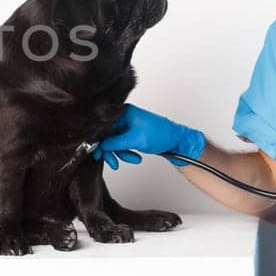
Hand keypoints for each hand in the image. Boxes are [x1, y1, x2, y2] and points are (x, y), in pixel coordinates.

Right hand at [92, 104, 206, 168]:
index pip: (104, 127)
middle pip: (108, 136)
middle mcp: (124, 117)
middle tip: (113, 162)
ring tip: (132, 159)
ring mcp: (128, 125)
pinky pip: (122, 144)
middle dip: (112, 151)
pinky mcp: (132, 133)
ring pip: (115, 142)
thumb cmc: (162, 135)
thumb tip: (101, 145)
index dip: (100, 141)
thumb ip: (114, 143)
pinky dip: (127, 152)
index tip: (98, 153)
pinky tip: (135, 156)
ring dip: (122, 153)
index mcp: (124, 112)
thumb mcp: (134, 140)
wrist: (177, 142)